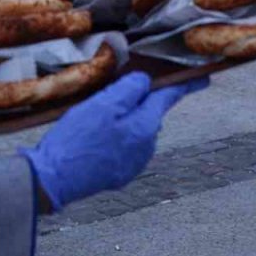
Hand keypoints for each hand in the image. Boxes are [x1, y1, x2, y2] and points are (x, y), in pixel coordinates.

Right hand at [21, 73, 207, 210]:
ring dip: (123, 121)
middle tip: (108, 94)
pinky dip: (114, 138)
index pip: (168, 98)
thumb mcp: (104, 104)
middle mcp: (146, 147)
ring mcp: (134, 164)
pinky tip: (92, 138)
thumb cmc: (78, 138)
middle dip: (137, 102)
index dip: (184, 85)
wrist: (53, 178)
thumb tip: (146, 82)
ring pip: (135, 130)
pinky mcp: (119, 174)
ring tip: (92, 119)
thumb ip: (130, 89)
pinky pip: (124, 147)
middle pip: (148, 114)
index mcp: (145, 127)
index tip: (203, 78)